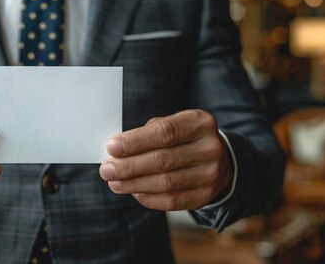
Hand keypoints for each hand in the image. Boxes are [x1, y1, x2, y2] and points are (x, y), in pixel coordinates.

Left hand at [99, 110, 232, 210]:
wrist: (218, 159)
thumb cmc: (183, 138)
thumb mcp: (173, 124)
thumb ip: (148, 133)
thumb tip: (116, 150)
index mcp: (200, 123)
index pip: (164, 133)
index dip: (135, 141)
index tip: (111, 147)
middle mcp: (210, 148)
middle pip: (163, 160)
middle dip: (129, 166)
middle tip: (106, 169)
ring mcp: (211, 174)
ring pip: (166, 183)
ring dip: (134, 184)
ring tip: (114, 182)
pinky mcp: (205, 195)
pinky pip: (173, 201)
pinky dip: (149, 198)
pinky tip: (134, 192)